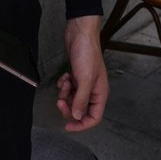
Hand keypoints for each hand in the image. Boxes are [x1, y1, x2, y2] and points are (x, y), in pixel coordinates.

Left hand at [56, 16, 108, 131]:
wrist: (79, 33)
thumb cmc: (87, 53)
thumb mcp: (84, 79)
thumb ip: (81, 100)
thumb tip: (77, 117)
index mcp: (100, 93)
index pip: (93, 117)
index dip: (81, 124)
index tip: (68, 126)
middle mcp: (93, 90)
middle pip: (80, 110)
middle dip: (68, 107)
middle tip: (60, 101)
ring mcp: (84, 83)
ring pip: (72, 99)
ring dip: (65, 94)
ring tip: (65, 82)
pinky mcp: (75, 76)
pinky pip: (68, 89)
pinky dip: (63, 85)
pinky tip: (64, 77)